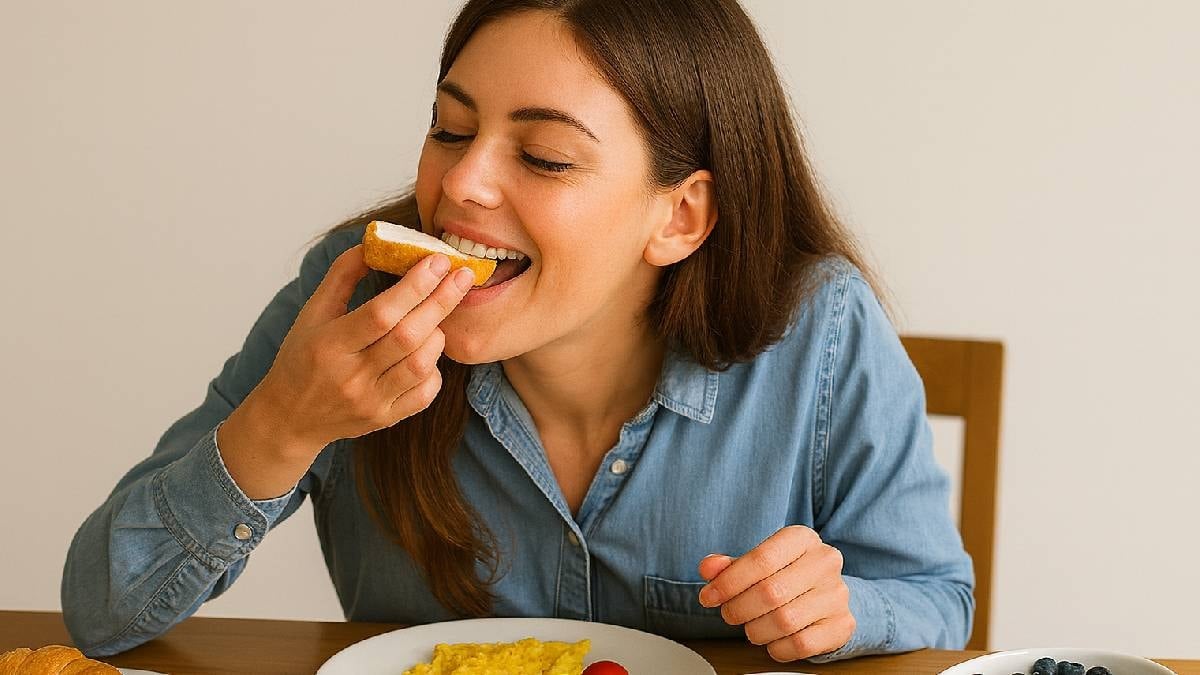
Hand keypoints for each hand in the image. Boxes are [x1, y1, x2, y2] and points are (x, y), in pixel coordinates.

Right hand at [220, 244, 472, 497]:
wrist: (290, 418)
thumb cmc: (302, 358)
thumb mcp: (312, 313)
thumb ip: (341, 276)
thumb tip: (374, 243)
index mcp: (329, 345)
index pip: (380, 313)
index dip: (413, 286)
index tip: (437, 261)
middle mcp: (351, 376)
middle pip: (408, 336)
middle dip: (441, 301)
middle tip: (463, 275)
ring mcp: (370, 401)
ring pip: (421, 364)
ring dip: (438, 334)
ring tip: (437, 315)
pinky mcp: (385, 418)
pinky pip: (424, 393)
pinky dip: (434, 368)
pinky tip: (428, 351)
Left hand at [697, 525, 853, 661]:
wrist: (826, 593)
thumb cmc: (786, 575)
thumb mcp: (757, 563)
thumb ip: (729, 565)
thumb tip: (709, 568)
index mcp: (802, 538)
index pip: (761, 559)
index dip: (729, 582)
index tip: (709, 596)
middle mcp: (825, 562)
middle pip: (770, 592)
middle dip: (739, 608)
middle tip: (729, 614)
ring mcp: (837, 594)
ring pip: (785, 621)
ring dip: (756, 630)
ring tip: (751, 627)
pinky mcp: (843, 624)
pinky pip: (802, 644)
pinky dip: (778, 648)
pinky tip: (772, 640)